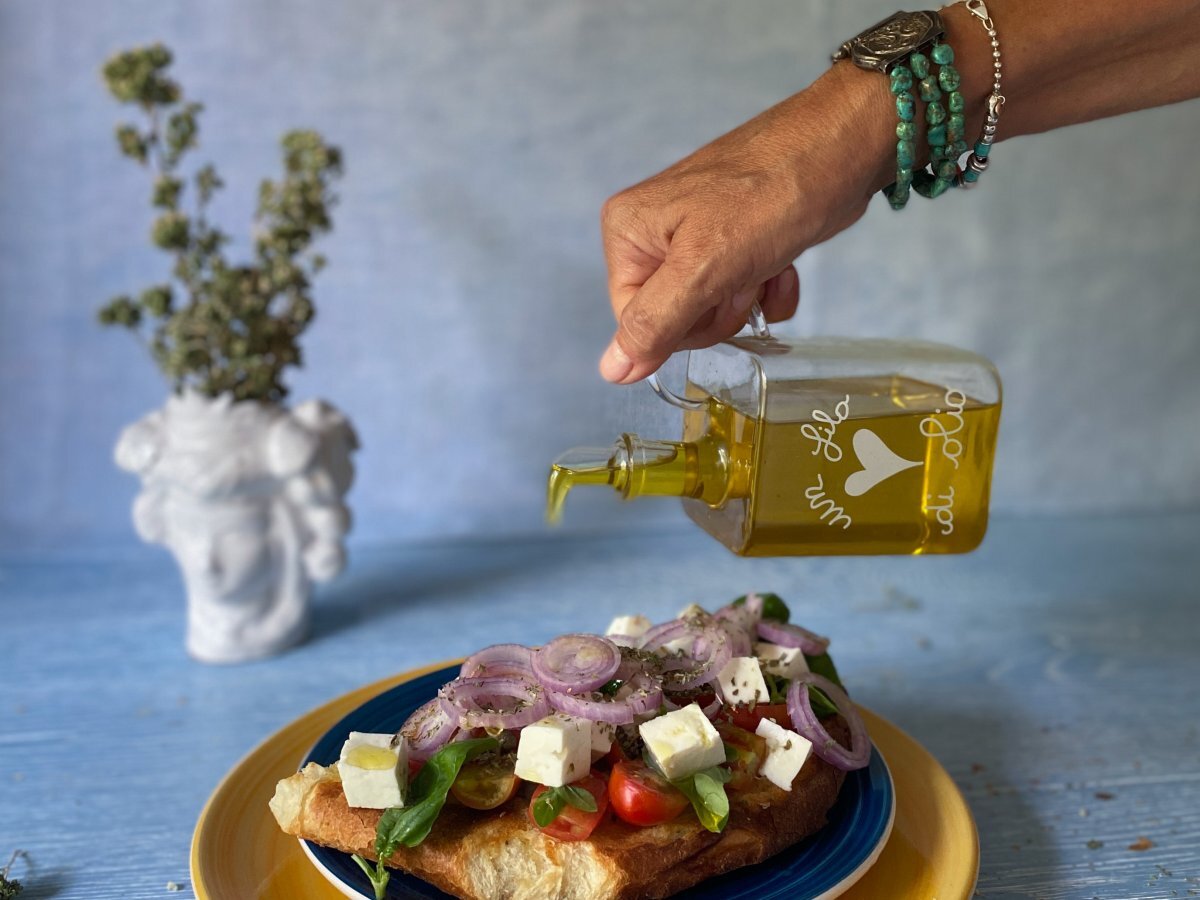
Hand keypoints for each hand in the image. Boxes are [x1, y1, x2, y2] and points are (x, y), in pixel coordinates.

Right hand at [598, 63, 891, 383]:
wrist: (843, 149)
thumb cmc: (773, 194)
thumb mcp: (704, 269)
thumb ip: (655, 323)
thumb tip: (612, 371)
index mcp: (628, 232)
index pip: (633, 321)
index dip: (680, 325)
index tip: (714, 295)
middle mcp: (653, 233)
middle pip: (671, 319)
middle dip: (717, 310)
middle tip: (743, 273)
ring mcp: (695, 237)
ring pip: (710, 311)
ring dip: (748, 300)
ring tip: (766, 261)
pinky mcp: (734, 242)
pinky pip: (740, 295)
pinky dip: (767, 290)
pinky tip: (784, 266)